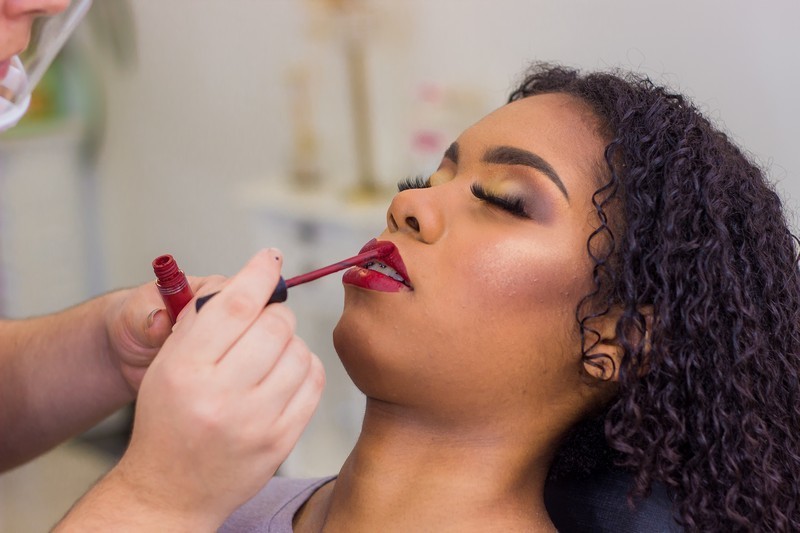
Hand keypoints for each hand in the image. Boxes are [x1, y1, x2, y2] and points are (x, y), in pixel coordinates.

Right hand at [106, 249, 324, 525]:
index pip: (234, 305)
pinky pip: (313, 382)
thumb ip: (201, 319)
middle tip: (262, 321)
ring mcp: (256, 422)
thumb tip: (249, 279)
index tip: (270, 258)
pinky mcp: (281, 441)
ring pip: (299, 350)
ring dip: (288, 343)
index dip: (258, 274)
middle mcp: (221, 396)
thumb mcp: (168, 364)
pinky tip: (284, 374)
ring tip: (267, 355)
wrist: (171, 489)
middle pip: (275, 324)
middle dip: (274, 313)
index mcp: (186, 369)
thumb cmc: (168, 418)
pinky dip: (304, 367)